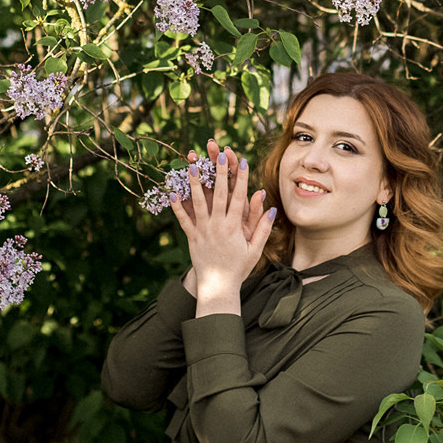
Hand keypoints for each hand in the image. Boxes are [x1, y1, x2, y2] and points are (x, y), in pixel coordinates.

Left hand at [172, 140, 273, 311]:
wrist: (219, 287)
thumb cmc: (239, 268)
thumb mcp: (255, 249)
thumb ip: (263, 228)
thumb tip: (270, 207)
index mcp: (234, 227)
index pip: (238, 197)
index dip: (241, 178)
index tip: (242, 160)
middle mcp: (217, 226)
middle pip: (218, 194)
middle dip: (218, 173)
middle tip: (217, 154)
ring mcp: (203, 231)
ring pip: (198, 203)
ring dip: (194, 183)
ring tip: (191, 166)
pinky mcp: (192, 237)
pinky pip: (183, 220)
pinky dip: (178, 206)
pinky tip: (172, 192)